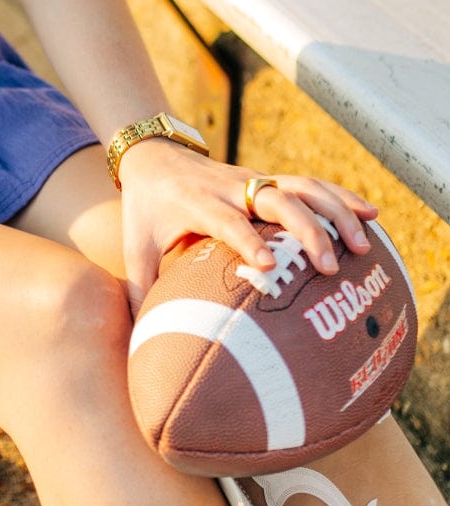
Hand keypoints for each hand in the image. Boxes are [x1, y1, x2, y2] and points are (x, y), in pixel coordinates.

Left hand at [118, 138, 378, 315]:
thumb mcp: (134, 248)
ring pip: (300, 186)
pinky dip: (341, 196)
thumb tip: (138, 349)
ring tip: (363, 245)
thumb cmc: (144, 210)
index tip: (269, 267)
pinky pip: (309, 183)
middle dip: (305, 229)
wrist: (153, 156)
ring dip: (334, 211)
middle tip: (331, 267)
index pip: (227, 221)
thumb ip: (137, 293)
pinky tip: (372, 215)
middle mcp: (229, 188)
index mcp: (196, 205)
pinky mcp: (267, 179)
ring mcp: (252, 180)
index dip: (247, 241)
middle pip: (273, 199)